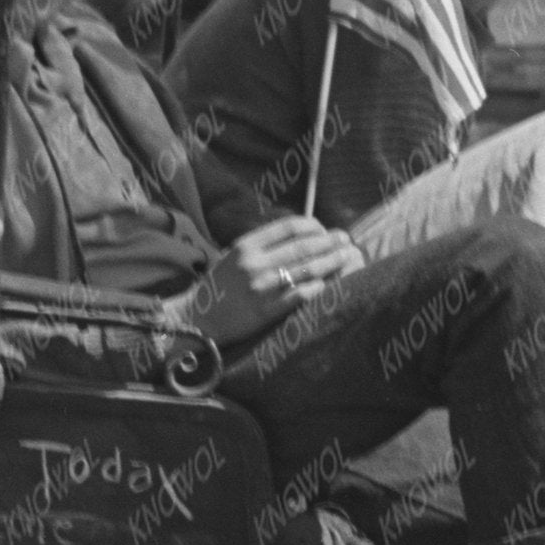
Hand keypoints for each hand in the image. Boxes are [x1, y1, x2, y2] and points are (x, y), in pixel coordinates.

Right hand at [200, 212, 362, 342]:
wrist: (196, 318)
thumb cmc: (219, 285)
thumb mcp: (234, 255)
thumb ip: (262, 244)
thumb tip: (299, 233)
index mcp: (247, 245)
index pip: (289, 227)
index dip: (313, 226)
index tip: (325, 229)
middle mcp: (254, 263)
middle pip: (302, 247)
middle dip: (330, 242)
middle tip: (347, 240)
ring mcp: (260, 288)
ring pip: (305, 270)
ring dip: (331, 262)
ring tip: (348, 257)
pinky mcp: (264, 312)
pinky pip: (296, 297)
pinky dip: (316, 288)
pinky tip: (329, 283)